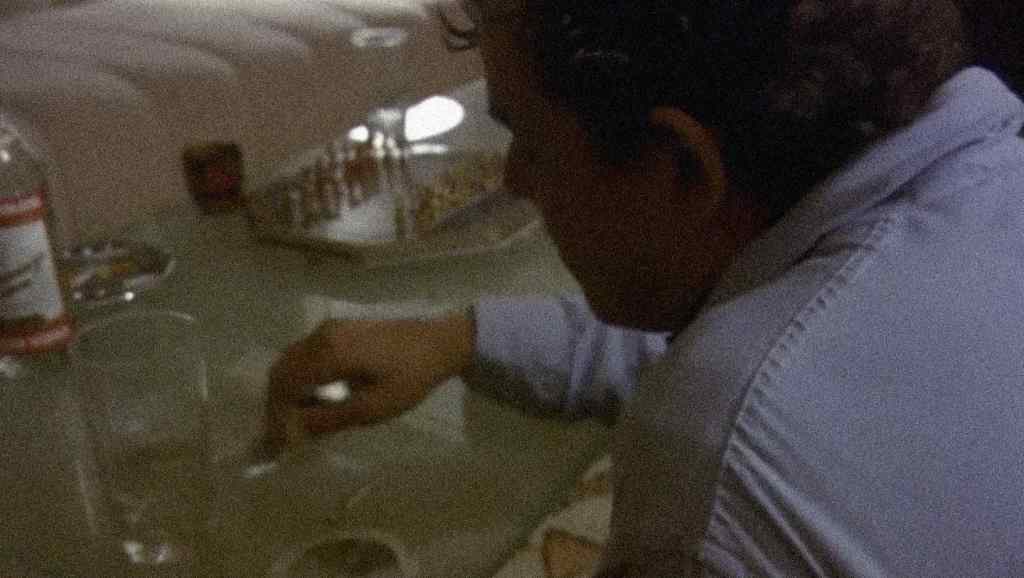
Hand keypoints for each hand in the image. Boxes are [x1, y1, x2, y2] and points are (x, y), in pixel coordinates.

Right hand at [265, 312, 474, 444]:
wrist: (440, 341)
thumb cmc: (410, 377)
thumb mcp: (372, 407)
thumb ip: (328, 419)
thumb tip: (293, 433)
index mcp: (328, 353)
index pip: (285, 386)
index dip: (276, 417)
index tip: (277, 446)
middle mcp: (321, 335)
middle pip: (282, 371)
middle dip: (277, 405)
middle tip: (283, 436)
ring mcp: (329, 328)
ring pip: (291, 361)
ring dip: (287, 391)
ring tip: (296, 421)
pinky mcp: (339, 328)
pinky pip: (306, 354)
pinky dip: (300, 377)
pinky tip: (313, 398)